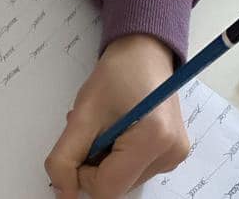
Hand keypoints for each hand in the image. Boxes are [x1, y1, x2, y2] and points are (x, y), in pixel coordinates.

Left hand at [45, 34, 188, 198]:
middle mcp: (170, 153)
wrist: (144, 53)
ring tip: (105, 127)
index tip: (76, 147)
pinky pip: (135, 171)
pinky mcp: (173, 153)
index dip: (82, 175)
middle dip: (94, 164)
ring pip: (124, 180)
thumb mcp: (82, 114)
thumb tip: (63, 193)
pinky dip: (118, 158)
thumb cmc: (116, 74)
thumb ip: (65, 158)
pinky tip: (118, 131)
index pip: (107, 188)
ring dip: (105, 161)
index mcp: (153, 140)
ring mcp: (175, 155)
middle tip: (90, 130)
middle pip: (116, 186)